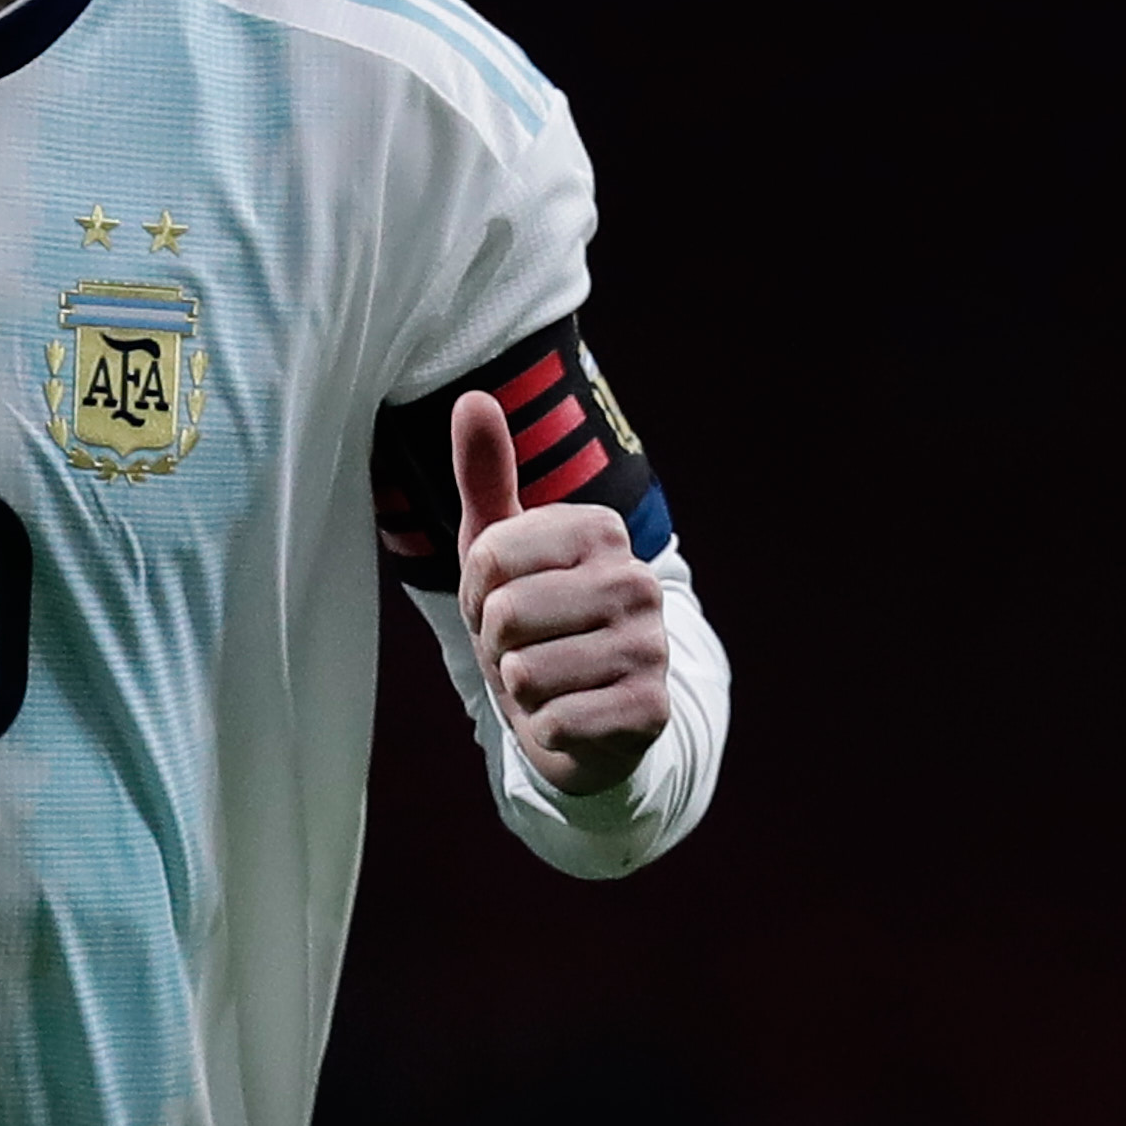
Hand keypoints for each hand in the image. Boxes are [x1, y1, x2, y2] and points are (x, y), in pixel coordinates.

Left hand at [452, 389, 669, 796]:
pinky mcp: (651, 709)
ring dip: (520, 689)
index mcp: (600, 530)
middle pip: (507, 614)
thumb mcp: (498, 549)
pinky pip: (555, 722)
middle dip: (495, 644)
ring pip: (526, 673)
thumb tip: (474, 396)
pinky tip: (569, 717)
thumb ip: (486, 474)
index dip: (476, 592)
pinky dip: (545, 729)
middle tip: (524, 647)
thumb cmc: (533, 622)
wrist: (583, 716)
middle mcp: (636, 580)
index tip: (502, 599)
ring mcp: (651, 645)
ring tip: (546, 680)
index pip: (489, 554)